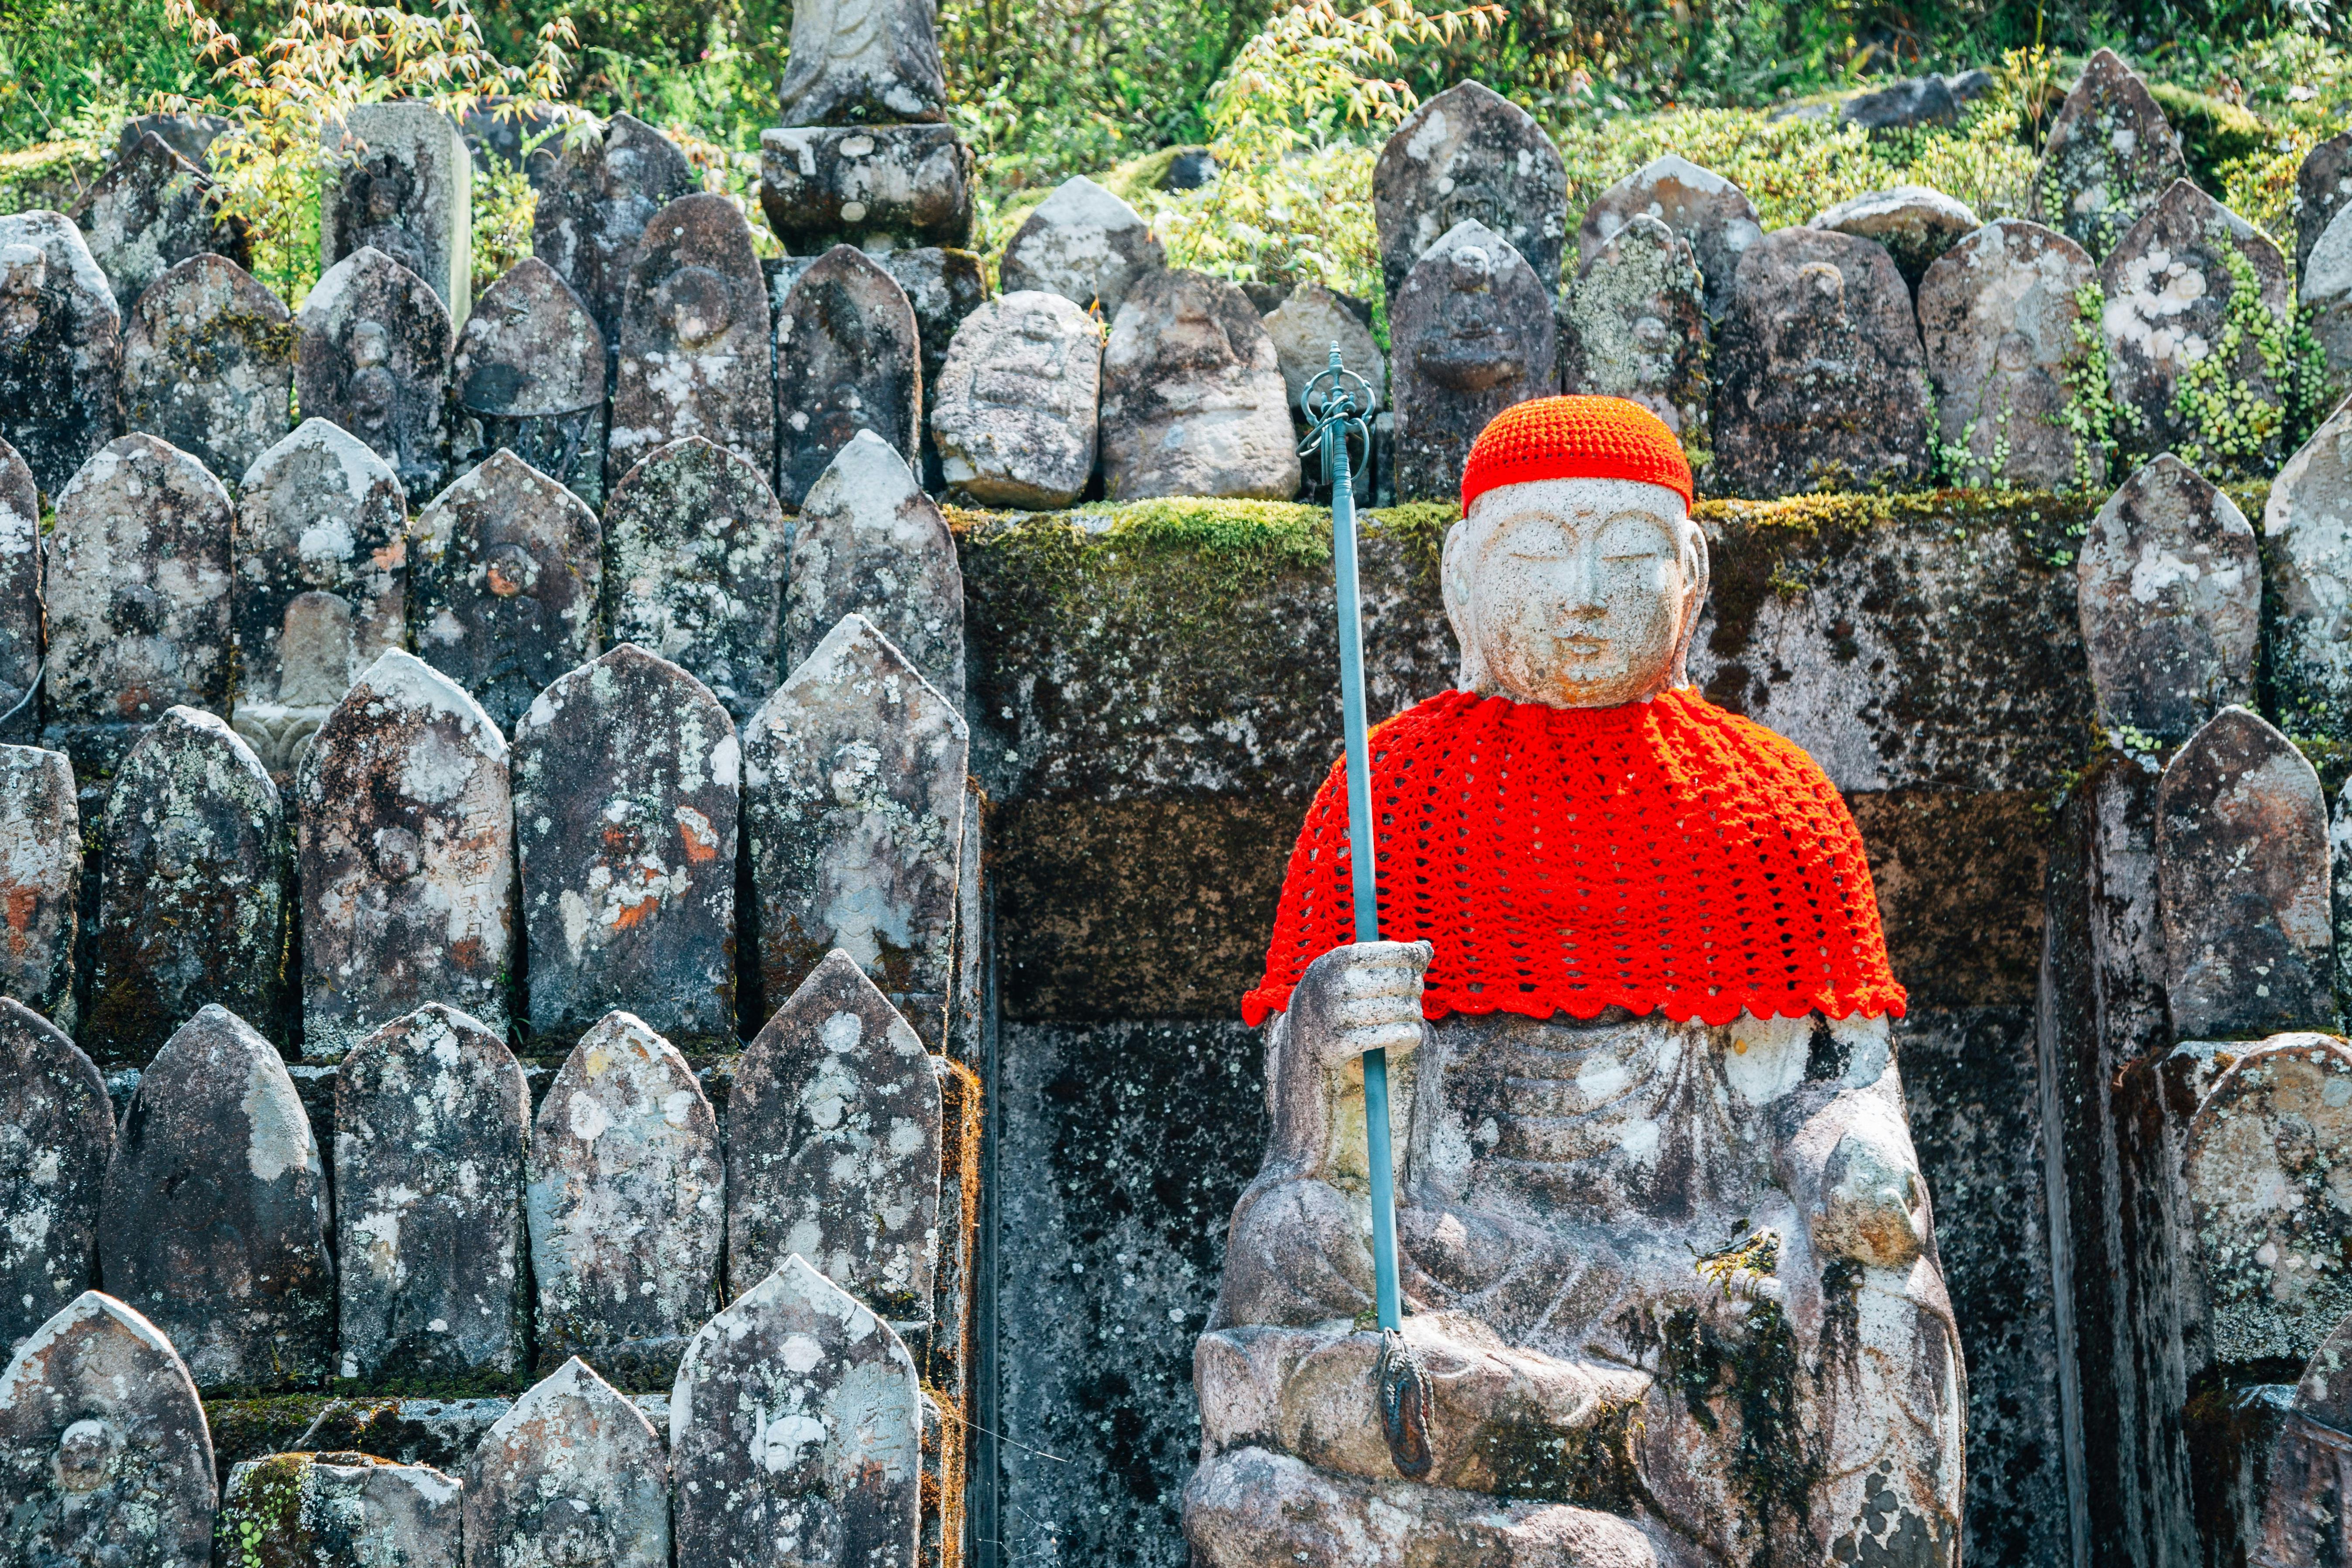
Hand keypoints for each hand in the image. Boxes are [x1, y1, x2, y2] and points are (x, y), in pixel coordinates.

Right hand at [1298, 940, 1432, 1067]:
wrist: (1301, 1044)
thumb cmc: (1338, 1002)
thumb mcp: (1353, 974)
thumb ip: (1390, 960)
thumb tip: (1426, 948)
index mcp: (1335, 961)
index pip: (1389, 951)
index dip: (1411, 956)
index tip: (1420, 962)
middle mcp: (1332, 985)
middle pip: (1399, 980)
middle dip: (1414, 987)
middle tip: (1415, 993)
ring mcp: (1333, 1016)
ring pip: (1400, 1009)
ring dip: (1413, 1014)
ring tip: (1410, 1016)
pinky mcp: (1338, 1046)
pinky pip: (1393, 1036)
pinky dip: (1408, 1036)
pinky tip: (1407, 1035)